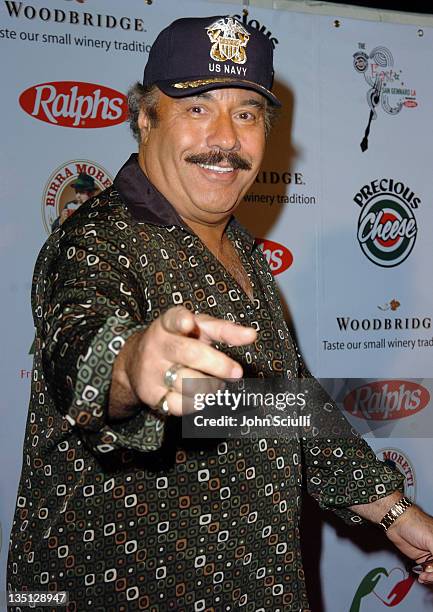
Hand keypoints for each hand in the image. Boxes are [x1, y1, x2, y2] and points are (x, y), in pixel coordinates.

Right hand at [109, 306, 256, 418]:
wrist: (136, 362)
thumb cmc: (178, 340)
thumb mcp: (197, 329)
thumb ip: (223, 330)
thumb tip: (252, 335)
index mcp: (168, 325)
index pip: (172, 319)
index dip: (180, 321)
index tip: (188, 323)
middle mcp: (157, 346)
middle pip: (190, 354)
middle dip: (218, 365)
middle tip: (237, 373)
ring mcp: (152, 371)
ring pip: (189, 383)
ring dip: (211, 386)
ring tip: (216, 383)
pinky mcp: (152, 395)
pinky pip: (180, 404)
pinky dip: (198, 402)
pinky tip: (202, 395)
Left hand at [386, 505, 432, 584]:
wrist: (395, 523)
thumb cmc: (414, 523)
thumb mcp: (432, 538)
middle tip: (428, 576)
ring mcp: (431, 556)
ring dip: (431, 578)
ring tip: (424, 576)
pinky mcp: (422, 560)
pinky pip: (428, 574)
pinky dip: (426, 578)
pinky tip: (422, 577)